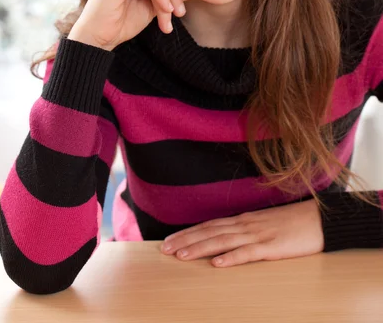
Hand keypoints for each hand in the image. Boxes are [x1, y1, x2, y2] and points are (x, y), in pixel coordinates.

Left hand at [161, 200, 323, 267]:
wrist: (320, 219)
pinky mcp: (271, 247)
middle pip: (210, 232)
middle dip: (186, 241)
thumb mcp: (264, 225)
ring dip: (200, 249)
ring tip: (181, 256)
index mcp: (244, 220)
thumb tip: (225, 242)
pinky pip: (248, 253)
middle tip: (164, 250)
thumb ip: (245, 231)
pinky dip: (231, 258)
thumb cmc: (292, 224)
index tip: (170, 241)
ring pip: (223, 242)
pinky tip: (217, 264)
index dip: (189, 233)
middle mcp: (246, 225)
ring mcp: (258, 235)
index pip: (209, 226)